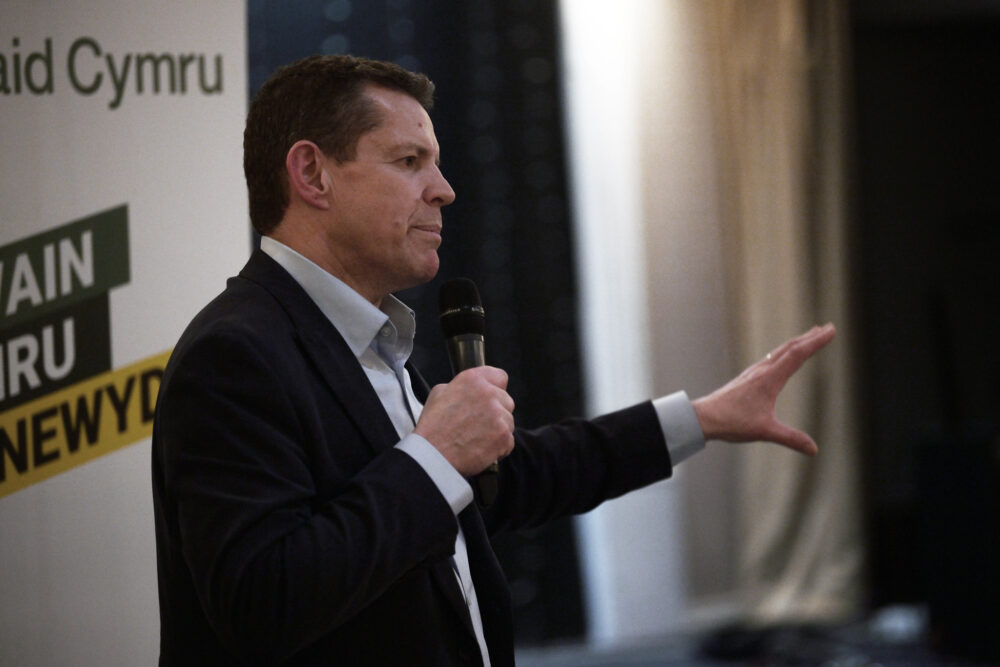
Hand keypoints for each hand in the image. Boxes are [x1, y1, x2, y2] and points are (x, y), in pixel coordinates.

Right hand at [414, 366, 515, 475]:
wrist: (433, 456)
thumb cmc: (432, 428)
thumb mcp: (439, 394)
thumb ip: (460, 387)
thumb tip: (470, 392)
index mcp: (473, 380)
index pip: (500, 376)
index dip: (495, 388)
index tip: (491, 397)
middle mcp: (489, 394)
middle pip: (506, 401)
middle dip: (497, 411)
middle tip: (479, 423)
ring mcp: (499, 416)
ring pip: (509, 421)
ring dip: (498, 430)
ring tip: (477, 438)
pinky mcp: (504, 436)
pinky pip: (509, 441)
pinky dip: (499, 447)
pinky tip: (482, 449)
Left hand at [690, 323, 835, 454]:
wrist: (704, 417)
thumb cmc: (732, 422)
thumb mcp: (765, 431)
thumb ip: (791, 439)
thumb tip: (814, 450)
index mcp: (770, 379)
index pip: (798, 355)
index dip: (816, 342)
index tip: (831, 330)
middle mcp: (763, 370)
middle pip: (790, 348)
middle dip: (811, 337)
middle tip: (828, 327)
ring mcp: (754, 372)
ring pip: (780, 351)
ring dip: (798, 342)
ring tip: (810, 335)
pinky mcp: (748, 377)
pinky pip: (771, 357)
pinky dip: (784, 351)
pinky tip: (783, 355)